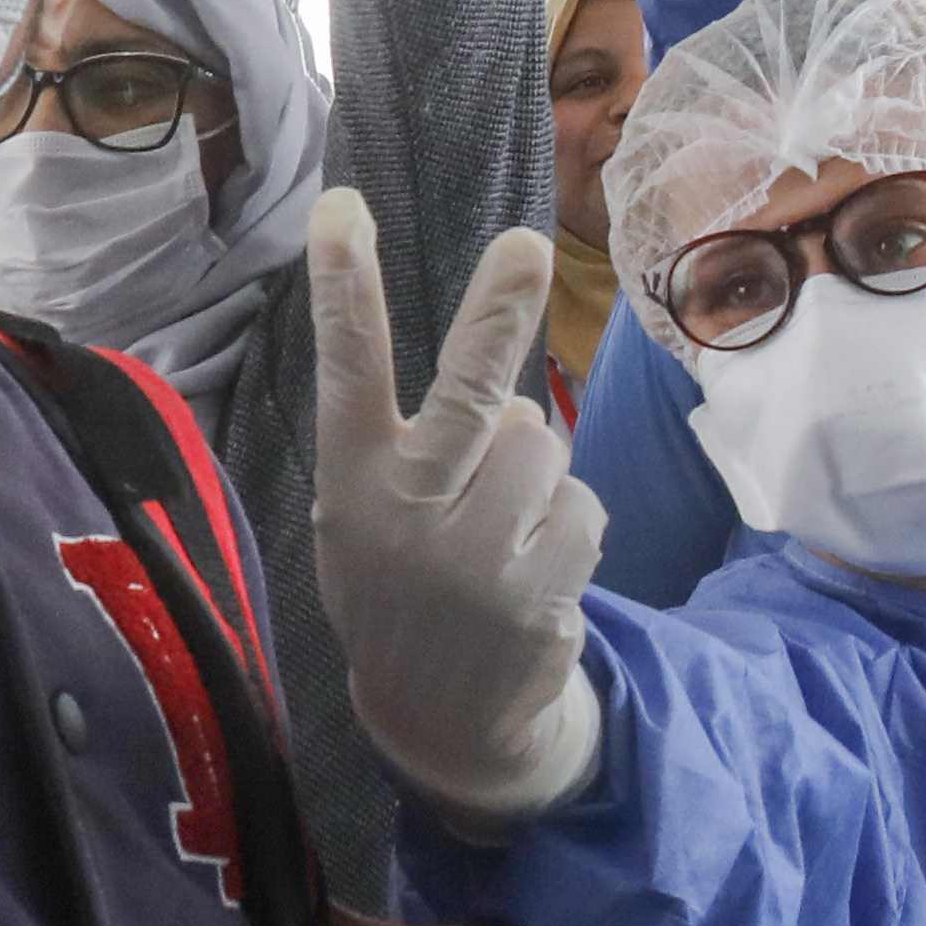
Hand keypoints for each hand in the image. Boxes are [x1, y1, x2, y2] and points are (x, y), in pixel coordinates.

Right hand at [311, 208, 607, 825]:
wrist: (440, 719)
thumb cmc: (405, 585)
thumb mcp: (371, 520)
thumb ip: (415, 453)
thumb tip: (519, 405)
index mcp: (353, 483)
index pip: (347, 369)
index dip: (345, 286)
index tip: (343, 206)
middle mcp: (406, 516)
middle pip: (468, 394)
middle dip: (496, 314)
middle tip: (523, 245)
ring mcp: (473, 561)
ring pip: (543, 446)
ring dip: (539, 471)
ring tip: (503, 526)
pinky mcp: (536, 595)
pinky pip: (582, 507)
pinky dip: (570, 527)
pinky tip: (533, 571)